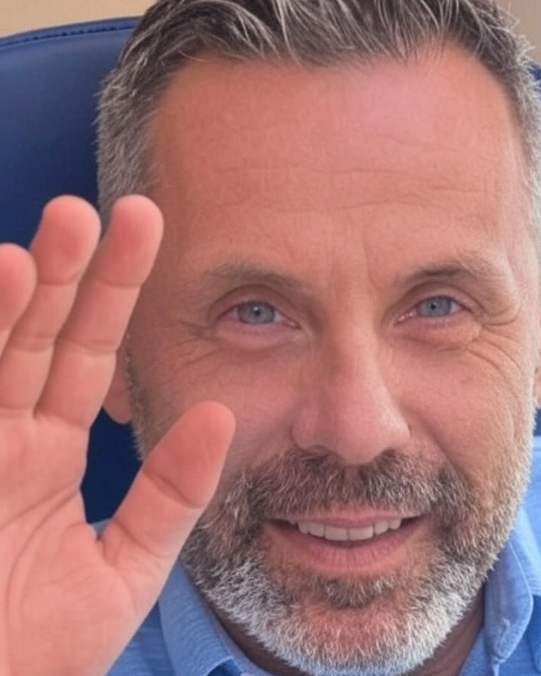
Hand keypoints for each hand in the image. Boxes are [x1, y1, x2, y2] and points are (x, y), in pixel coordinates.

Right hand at [0, 195, 234, 675]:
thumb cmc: (40, 655)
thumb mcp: (123, 569)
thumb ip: (170, 495)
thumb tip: (217, 416)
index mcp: (48, 455)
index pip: (88, 357)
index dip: (113, 297)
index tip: (143, 233)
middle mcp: (4, 439)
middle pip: (40, 339)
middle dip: (69, 276)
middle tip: (100, 210)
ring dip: (13, 300)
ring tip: (47, 243)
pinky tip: (0, 285)